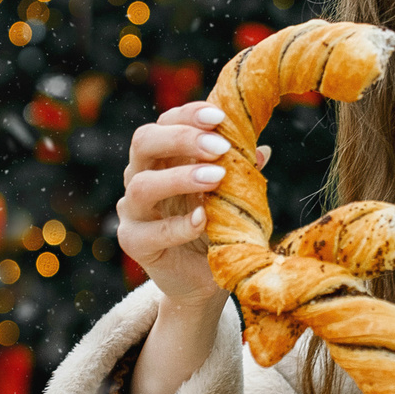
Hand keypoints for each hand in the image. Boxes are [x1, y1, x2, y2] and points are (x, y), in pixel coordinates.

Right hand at [114, 104, 267, 313]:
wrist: (205, 279)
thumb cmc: (217, 228)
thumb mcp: (232, 195)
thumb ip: (240, 172)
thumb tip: (262, 149)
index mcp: (162, 157)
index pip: (165, 123)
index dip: (189, 115)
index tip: (220, 116)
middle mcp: (140, 176)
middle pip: (143, 142)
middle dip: (182, 138)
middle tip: (219, 147)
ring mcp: (132, 210)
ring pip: (142, 185)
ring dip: (181, 178)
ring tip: (216, 178)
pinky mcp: (133, 242)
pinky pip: (151, 232)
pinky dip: (179, 225)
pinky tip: (203, 219)